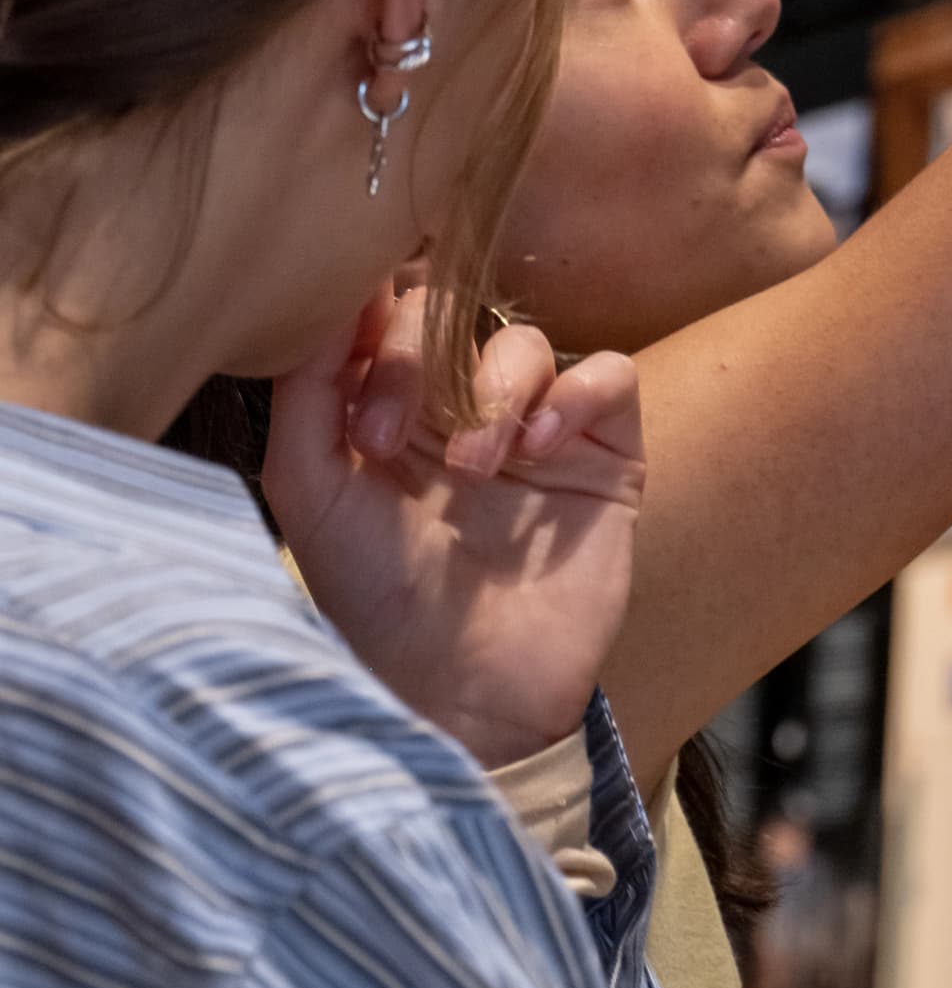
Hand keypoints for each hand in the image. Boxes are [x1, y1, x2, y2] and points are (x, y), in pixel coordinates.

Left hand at [264, 302, 647, 774]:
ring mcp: (536, 431)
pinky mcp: (604, 456)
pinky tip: (538, 449)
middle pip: (454, 313)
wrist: (463, 691)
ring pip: (527, 342)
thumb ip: (307, 394)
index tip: (349, 351)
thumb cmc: (374, 602)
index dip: (371, 316)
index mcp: (388, 413)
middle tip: (390, 435)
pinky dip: (573, 396)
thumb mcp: (310, 495)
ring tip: (472, 470)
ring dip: (493, 391)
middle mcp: (459, 412)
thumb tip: (330, 297)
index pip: (387, 316)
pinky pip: (608, 378)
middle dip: (416, 357)